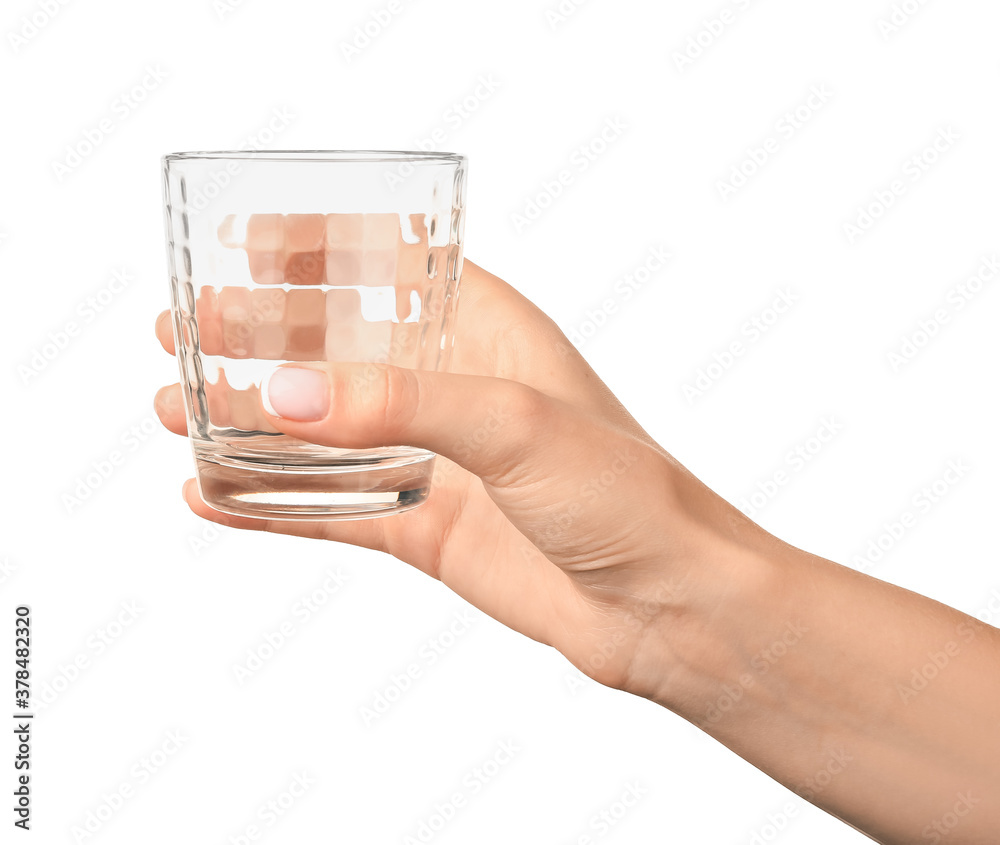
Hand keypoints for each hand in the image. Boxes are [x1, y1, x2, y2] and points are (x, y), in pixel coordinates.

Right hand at [154, 259, 748, 694]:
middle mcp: (456, 389)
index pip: (392, 267)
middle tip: (180, 330)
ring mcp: (437, 461)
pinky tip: (212, 495)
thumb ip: (400, 403)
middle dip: (258, 340)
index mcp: (489, 332)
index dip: (319, 251)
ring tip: (178, 408)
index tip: (243, 245)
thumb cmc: (624, 493)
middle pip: (338, 350)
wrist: (664, 606)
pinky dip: (270, 503)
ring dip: (248, 422)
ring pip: (323, 433)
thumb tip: (284, 395)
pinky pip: (331, 509)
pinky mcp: (426, 528)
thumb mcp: (516, 424)